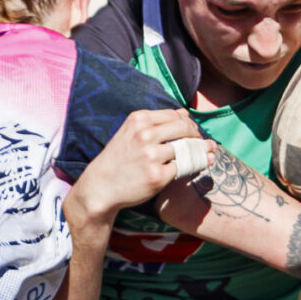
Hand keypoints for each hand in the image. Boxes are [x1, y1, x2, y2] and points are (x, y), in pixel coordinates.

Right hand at [71, 108, 202, 227]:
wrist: (101, 186)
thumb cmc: (119, 159)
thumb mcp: (130, 132)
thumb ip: (156, 122)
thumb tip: (185, 113)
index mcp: (139, 120)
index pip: (176, 115)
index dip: (189, 123)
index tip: (192, 132)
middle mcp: (145, 135)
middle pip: (184, 129)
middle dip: (196, 137)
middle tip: (199, 144)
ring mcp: (151, 156)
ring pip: (186, 149)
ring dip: (196, 153)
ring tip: (197, 157)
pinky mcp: (157, 176)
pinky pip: (181, 168)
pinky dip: (185, 169)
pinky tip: (182, 170)